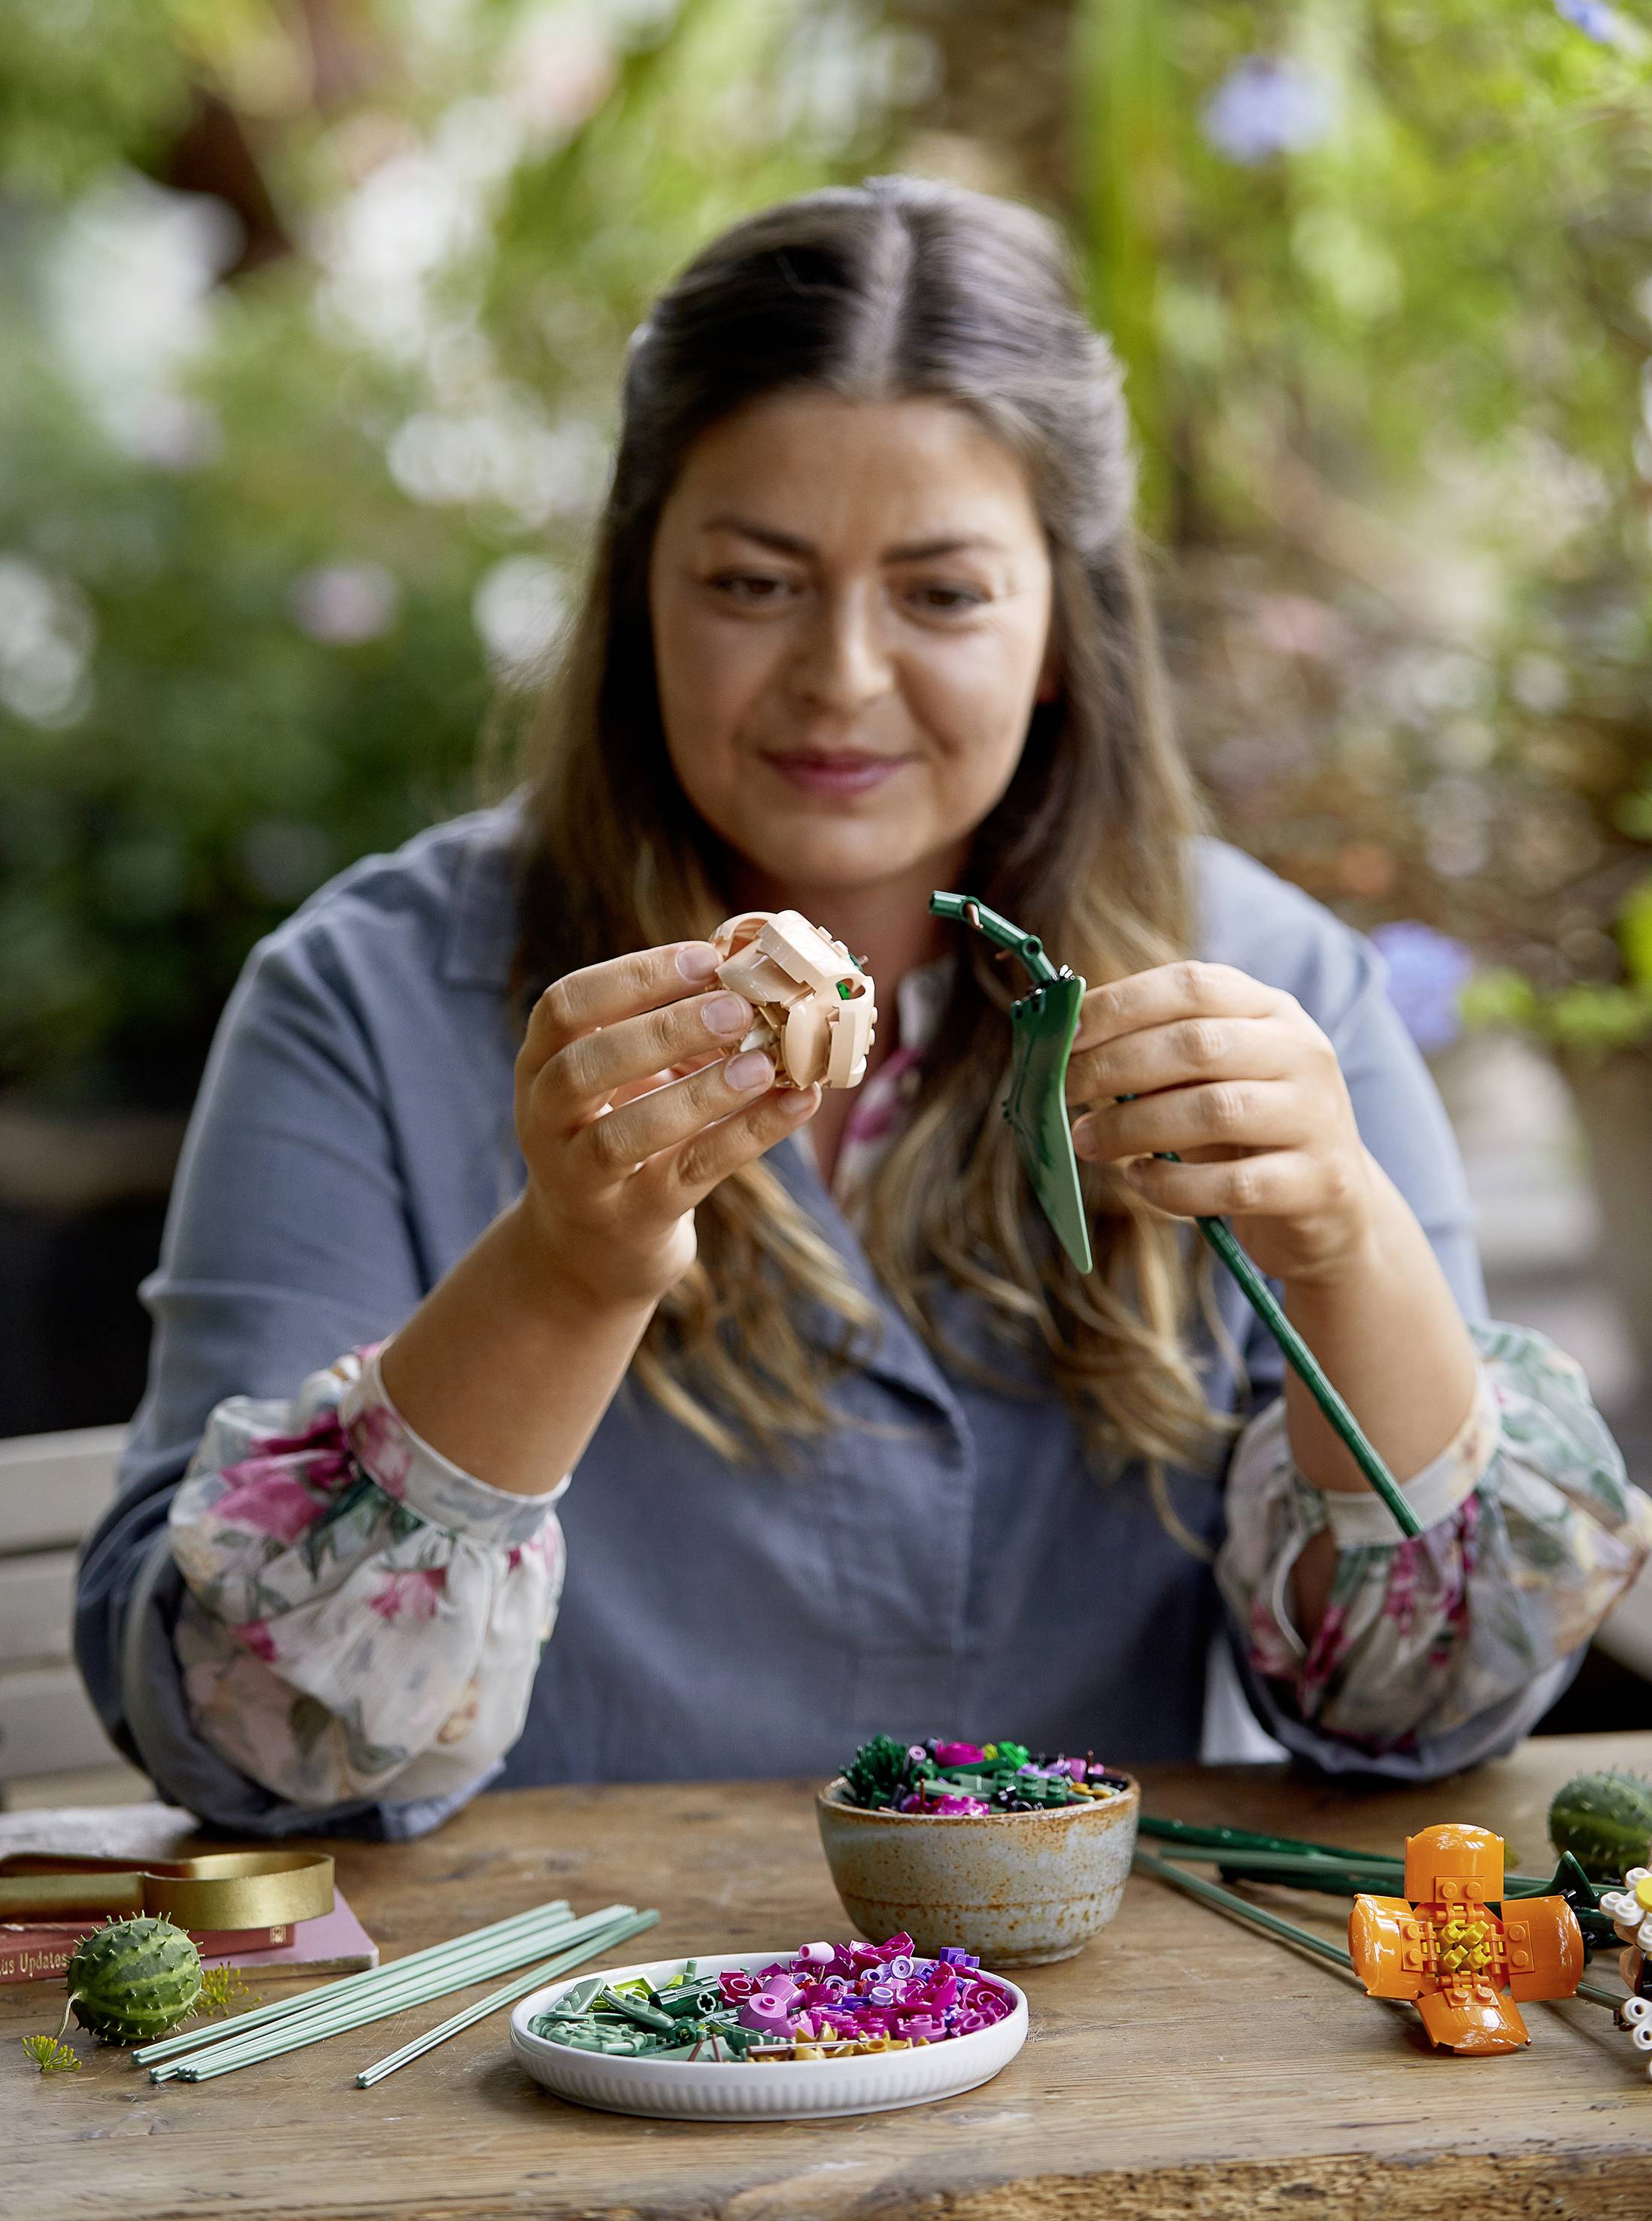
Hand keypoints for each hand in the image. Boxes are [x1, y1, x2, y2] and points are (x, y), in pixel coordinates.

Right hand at [513, 940, 819, 1310]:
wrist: (589, 1253)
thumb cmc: (621, 1136)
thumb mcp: (625, 1080)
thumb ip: (669, 1029)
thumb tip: (754, 968)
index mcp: (540, 1065)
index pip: (564, 1006)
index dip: (632, 977)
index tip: (704, 958)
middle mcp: (545, 1120)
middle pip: (585, 1066)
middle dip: (662, 1031)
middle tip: (737, 1008)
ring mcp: (581, 1178)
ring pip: (627, 1133)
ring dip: (700, 1094)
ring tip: (764, 1064)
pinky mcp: (631, 1221)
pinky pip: (689, 1173)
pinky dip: (747, 1135)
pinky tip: (797, 1103)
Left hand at [1065, 960, 1377, 1284]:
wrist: (1333, 1205)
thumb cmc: (1247, 1132)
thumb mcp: (1212, 1077)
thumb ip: (1157, 1055)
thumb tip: (1063, 1048)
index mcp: (1271, 1010)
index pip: (1192, 985)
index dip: (1120, 1004)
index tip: (1064, 1032)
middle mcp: (1302, 1052)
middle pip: (1196, 1044)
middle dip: (1113, 1065)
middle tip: (1061, 1090)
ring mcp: (1315, 1117)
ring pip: (1213, 1111)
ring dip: (1131, 1126)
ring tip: (1085, 1140)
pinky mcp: (1315, 1183)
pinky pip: (1230, 1185)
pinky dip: (1171, 1185)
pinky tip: (1138, 1180)